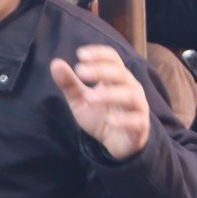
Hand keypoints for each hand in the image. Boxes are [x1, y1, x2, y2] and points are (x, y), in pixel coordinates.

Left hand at [52, 45, 150, 160]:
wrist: (116, 143)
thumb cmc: (100, 115)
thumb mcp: (80, 100)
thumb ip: (69, 83)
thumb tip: (55, 63)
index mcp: (117, 78)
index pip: (113, 59)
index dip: (99, 54)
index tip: (80, 54)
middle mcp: (131, 88)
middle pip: (121, 74)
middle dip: (101, 71)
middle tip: (80, 72)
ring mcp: (138, 107)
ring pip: (130, 96)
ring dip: (110, 95)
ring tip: (90, 97)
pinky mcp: (140, 126)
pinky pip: (136, 121)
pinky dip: (124, 120)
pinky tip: (109, 121)